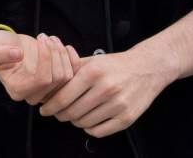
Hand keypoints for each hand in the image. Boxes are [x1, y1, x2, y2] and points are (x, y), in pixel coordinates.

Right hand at [0, 31, 75, 104]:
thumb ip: (0, 52)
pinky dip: (73, 59)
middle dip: (54, 52)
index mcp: (17, 90)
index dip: (46, 57)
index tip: (41, 38)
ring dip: (62, 53)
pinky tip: (64, 46)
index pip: (42, 79)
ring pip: (67, 76)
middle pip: (57, 78)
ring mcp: (47, 92)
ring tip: (51, 39)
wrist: (6, 47)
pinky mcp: (57, 84)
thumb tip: (17, 54)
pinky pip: (74, 75)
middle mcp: (33, 96)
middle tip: (44, 36)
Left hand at [38, 44, 176, 137]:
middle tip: (57, 113)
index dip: (50, 106)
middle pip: (72, 113)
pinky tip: (90, 120)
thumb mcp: (93, 60)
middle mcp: (106, 88)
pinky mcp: (127, 118)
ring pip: (84, 123)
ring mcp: (118, 105)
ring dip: (75, 121)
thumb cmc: (116, 65)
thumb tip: (47, 84)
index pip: (63, 97)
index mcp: (94, 72)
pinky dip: (90, 128)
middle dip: (60, 115)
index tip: (45, 109)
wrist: (148, 67)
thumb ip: (70, 70)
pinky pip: (99, 132)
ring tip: (76, 114)